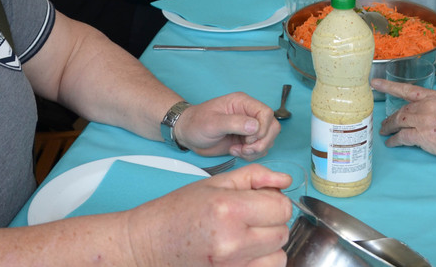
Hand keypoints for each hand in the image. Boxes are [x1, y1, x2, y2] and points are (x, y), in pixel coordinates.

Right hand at [126, 165, 291, 266]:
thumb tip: (286, 181)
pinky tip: (244, 252)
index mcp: (228, 210)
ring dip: (269, 246)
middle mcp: (232, 242)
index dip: (276, 201)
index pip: (282, 208)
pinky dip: (261, 262)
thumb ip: (255, 177)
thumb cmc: (178, 211)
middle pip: (282, 232)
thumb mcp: (215, 183)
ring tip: (246, 236)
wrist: (149, 244)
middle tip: (250, 216)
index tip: (262, 200)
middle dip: (272, 222)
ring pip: (279, 257)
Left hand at [176, 93, 280, 159]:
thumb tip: (256, 126)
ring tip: (237, 150)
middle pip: (272, 127)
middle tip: (244, 148)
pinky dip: (251, 155)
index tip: (249, 139)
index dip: (263, 128)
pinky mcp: (246, 140)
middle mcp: (249, 114)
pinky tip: (235, 152)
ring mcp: (248, 128)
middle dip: (261, 142)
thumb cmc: (196, 123)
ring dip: (256, 150)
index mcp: (242, 103)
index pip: (266, 113)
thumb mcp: (212, 122)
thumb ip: (235, 123)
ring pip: (268, 140)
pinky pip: (259, 149)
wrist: (188, 134)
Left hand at [372, 79, 435, 165]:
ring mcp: (423, 120)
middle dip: (391, 117)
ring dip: (389, 127)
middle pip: (402, 110)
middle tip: (384, 123)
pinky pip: (402, 136)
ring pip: (399, 121)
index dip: (389, 86)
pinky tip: (391, 143)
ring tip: (384, 131)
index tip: (375, 83)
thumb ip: (433, 104)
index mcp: (434, 96)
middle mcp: (427, 105)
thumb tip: (420, 110)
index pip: (407, 89)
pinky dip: (394, 140)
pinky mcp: (422, 135)